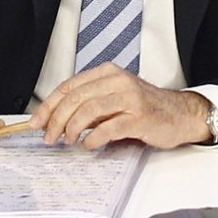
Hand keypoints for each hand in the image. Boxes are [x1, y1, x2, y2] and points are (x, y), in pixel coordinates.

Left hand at [31, 63, 211, 149]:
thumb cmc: (145, 108)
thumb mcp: (114, 98)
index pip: (69, 86)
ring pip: (89, 110)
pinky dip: (94, 137)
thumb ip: (89, 105)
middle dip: (56, 119)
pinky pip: (109, 127)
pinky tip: (88, 145)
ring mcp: (129, 97)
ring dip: (72, 128)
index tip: (37, 121)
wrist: (181, 114)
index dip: (49, 105)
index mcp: (106, 73)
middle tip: (48, 136)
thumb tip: (57, 120)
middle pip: (75, 97)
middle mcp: (117, 81)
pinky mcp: (139, 116)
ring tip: (67, 141)